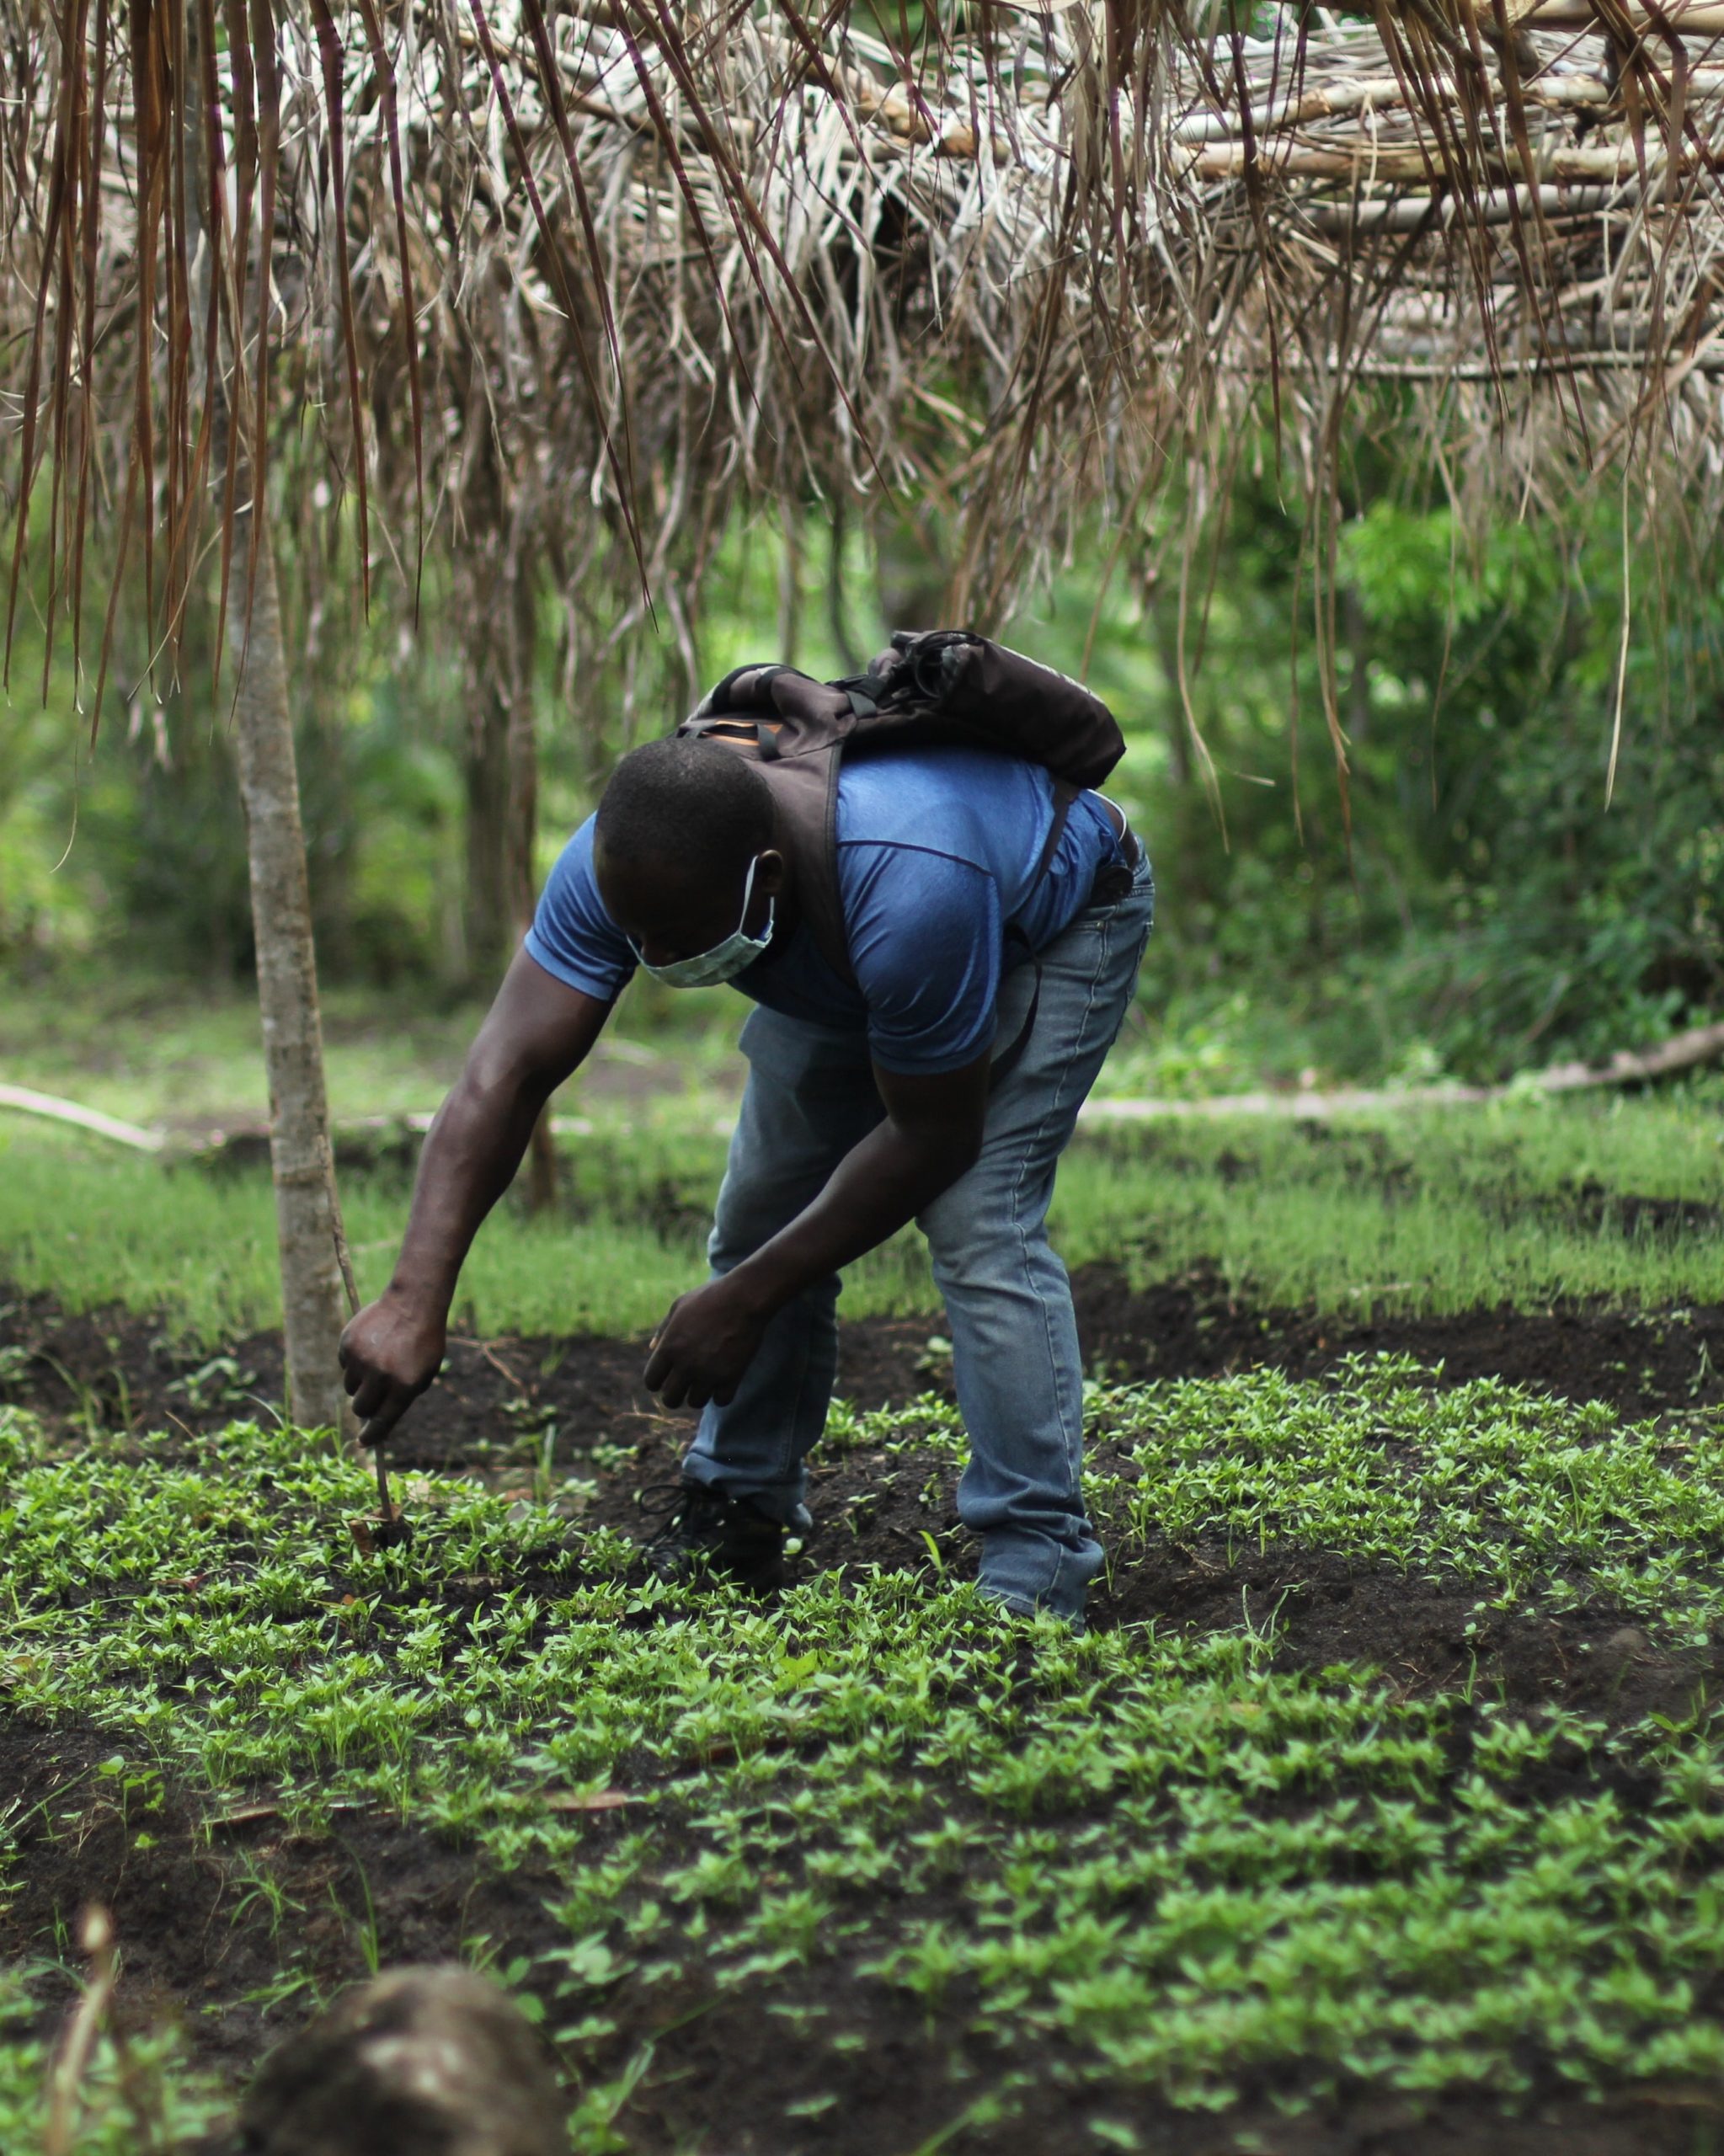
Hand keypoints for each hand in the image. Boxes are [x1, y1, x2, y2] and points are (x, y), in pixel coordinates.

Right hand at [338, 1292, 446, 1445]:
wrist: (413, 1303)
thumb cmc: (424, 1341)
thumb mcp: (426, 1372)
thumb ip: (404, 1396)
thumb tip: (380, 1419)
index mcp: (404, 1386)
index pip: (382, 1421)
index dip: (372, 1436)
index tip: (363, 1443)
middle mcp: (381, 1375)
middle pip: (360, 1408)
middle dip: (366, 1407)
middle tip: (374, 1395)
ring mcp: (362, 1359)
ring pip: (350, 1387)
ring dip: (361, 1382)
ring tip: (378, 1362)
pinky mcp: (348, 1344)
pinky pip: (345, 1365)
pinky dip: (355, 1361)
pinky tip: (372, 1345)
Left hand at [643, 1276, 768, 1410]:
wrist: (744, 1297)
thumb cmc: (710, 1297)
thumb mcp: (679, 1307)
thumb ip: (663, 1329)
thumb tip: (652, 1348)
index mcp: (669, 1347)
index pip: (651, 1382)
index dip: (657, 1381)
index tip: (667, 1377)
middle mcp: (685, 1364)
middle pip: (671, 1399)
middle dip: (676, 1394)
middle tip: (686, 1385)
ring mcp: (709, 1372)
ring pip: (696, 1402)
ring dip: (700, 1394)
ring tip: (706, 1382)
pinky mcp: (731, 1376)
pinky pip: (721, 1401)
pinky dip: (721, 1394)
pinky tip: (724, 1382)